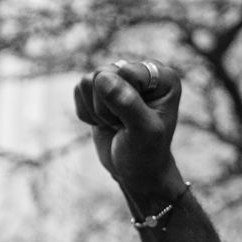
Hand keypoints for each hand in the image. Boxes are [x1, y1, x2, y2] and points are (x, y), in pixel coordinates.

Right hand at [72, 58, 184, 207]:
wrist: (136, 170)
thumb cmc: (147, 152)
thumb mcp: (144, 132)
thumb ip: (128, 104)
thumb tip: (103, 77)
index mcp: (164, 77)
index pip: (127, 72)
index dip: (124, 99)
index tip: (138, 118)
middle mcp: (142, 72)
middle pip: (103, 74)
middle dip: (107, 107)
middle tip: (124, 124)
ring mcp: (119, 77)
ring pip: (87, 81)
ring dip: (97, 111)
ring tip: (117, 124)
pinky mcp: (99, 87)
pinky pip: (78, 90)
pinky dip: (87, 113)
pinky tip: (105, 122)